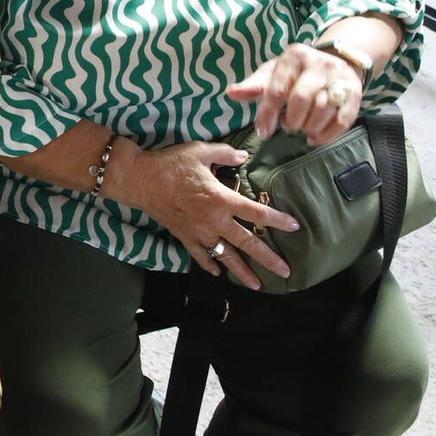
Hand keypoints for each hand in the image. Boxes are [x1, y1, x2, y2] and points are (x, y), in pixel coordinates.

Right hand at [116, 141, 298, 290]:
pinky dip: (210, 265)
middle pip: (247, 243)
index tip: (294, 227)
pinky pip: (200, 256)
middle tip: (285, 271)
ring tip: (257, 285)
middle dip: (268, 259)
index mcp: (222, 199)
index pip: (256, 213)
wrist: (140, 180)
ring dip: (242, 272)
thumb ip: (226, 154)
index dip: (277, 220)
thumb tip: (244, 157)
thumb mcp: (201, 151)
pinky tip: (218, 272)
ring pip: (225, 257)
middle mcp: (215, 221)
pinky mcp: (184, 237)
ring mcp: (199, 232)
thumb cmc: (171, 164)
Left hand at [227, 44, 363, 146]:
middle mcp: (319, 64)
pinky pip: (341, 122)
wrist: (340, 60)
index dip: (267, 114)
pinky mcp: (355, 94)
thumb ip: (254, 85)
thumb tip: (231, 93)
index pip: (277, 89)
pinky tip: (315, 137)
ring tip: (302, 128)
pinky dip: (325, 135)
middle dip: (291, 120)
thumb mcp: (274, 72)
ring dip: (308, 128)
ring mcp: (339, 79)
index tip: (262, 132)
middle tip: (288, 125)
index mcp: (294, 56)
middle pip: (301, 100)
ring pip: (322, 111)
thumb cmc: (297, 71)